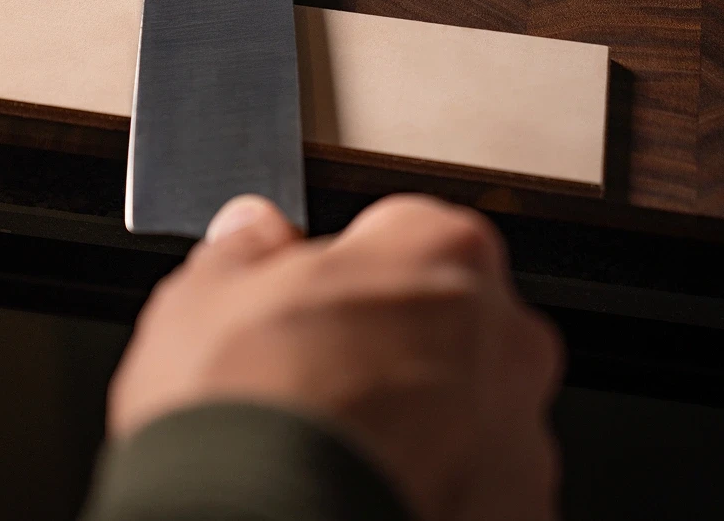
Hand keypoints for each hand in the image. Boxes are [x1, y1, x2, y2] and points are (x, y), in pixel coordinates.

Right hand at [108, 193, 562, 520]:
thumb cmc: (246, 413)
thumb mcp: (201, 299)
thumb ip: (243, 250)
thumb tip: (252, 230)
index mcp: (439, 251)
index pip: (402, 232)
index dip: (345, 270)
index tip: (307, 301)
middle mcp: (505, 335)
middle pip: (448, 321)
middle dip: (393, 344)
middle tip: (316, 381)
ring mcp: (522, 434)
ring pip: (468, 411)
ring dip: (418, 423)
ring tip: (332, 452)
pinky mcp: (520, 511)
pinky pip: (476, 487)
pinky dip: (431, 489)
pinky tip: (365, 494)